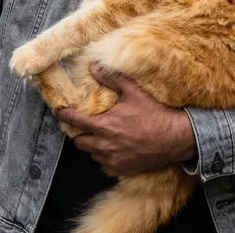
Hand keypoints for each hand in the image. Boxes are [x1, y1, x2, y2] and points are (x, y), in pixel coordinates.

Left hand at [55, 64, 197, 175]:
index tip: (59, 111)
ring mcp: (114, 159)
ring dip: (92, 145)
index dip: (64, 115)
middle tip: (84, 125)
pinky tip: (115, 146)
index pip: (75, 121)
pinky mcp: (124, 169)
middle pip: (79, 142)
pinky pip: (106, 163)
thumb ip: (111, 79)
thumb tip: (93, 66)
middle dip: (79, 133)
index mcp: (104, 125)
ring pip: (92, 154)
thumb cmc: (155, 113)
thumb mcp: (133, 91)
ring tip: (100, 136)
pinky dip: (106, 155)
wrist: (175, 138)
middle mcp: (105, 145)